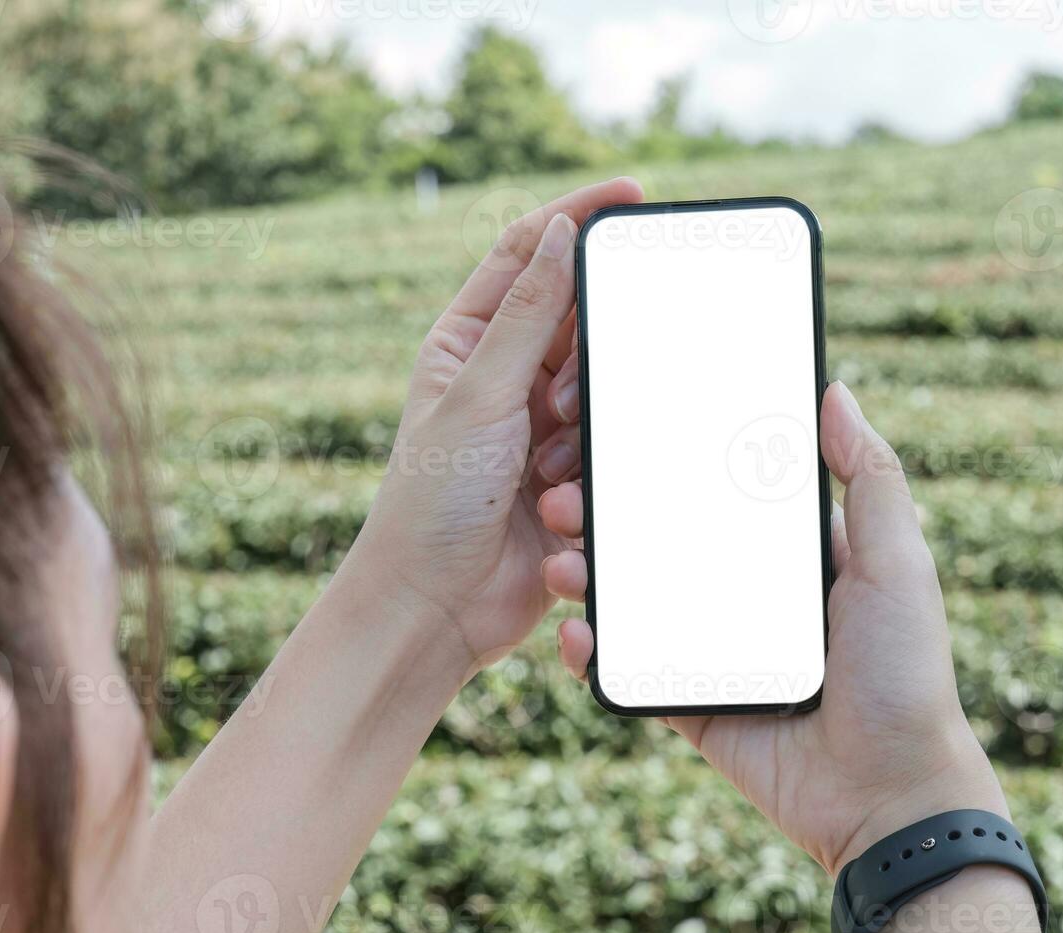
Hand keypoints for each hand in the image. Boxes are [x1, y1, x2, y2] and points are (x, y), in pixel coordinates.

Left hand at [352, 177, 643, 673]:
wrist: (436, 608)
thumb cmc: (430, 500)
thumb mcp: (479, 395)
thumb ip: (527, 314)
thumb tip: (559, 230)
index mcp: (466, 340)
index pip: (527, 253)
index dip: (576, 216)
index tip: (632, 194)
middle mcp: (504, 376)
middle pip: (578, 323)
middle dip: (583, 363)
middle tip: (559, 411)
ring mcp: (539, 427)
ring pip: (602, 388)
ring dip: (582, 431)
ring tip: (542, 474)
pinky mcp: (569, 476)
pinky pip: (608, 448)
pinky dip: (588, 475)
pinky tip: (554, 506)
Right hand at [538, 379, 1008, 874]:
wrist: (889, 797)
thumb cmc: (906, 675)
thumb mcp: (898, 564)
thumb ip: (871, 479)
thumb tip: (836, 392)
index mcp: (794, 558)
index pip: (723, 496)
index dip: (672, 466)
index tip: (623, 436)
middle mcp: (749, 598)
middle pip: (664, 543)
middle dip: (610, 518)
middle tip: (567, 497)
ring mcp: (716, 652)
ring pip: (637, 603)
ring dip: (591, 577)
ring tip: (562, 562)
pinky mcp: (694, 706)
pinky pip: (632, 673)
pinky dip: (595, 652)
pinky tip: (575, 632)